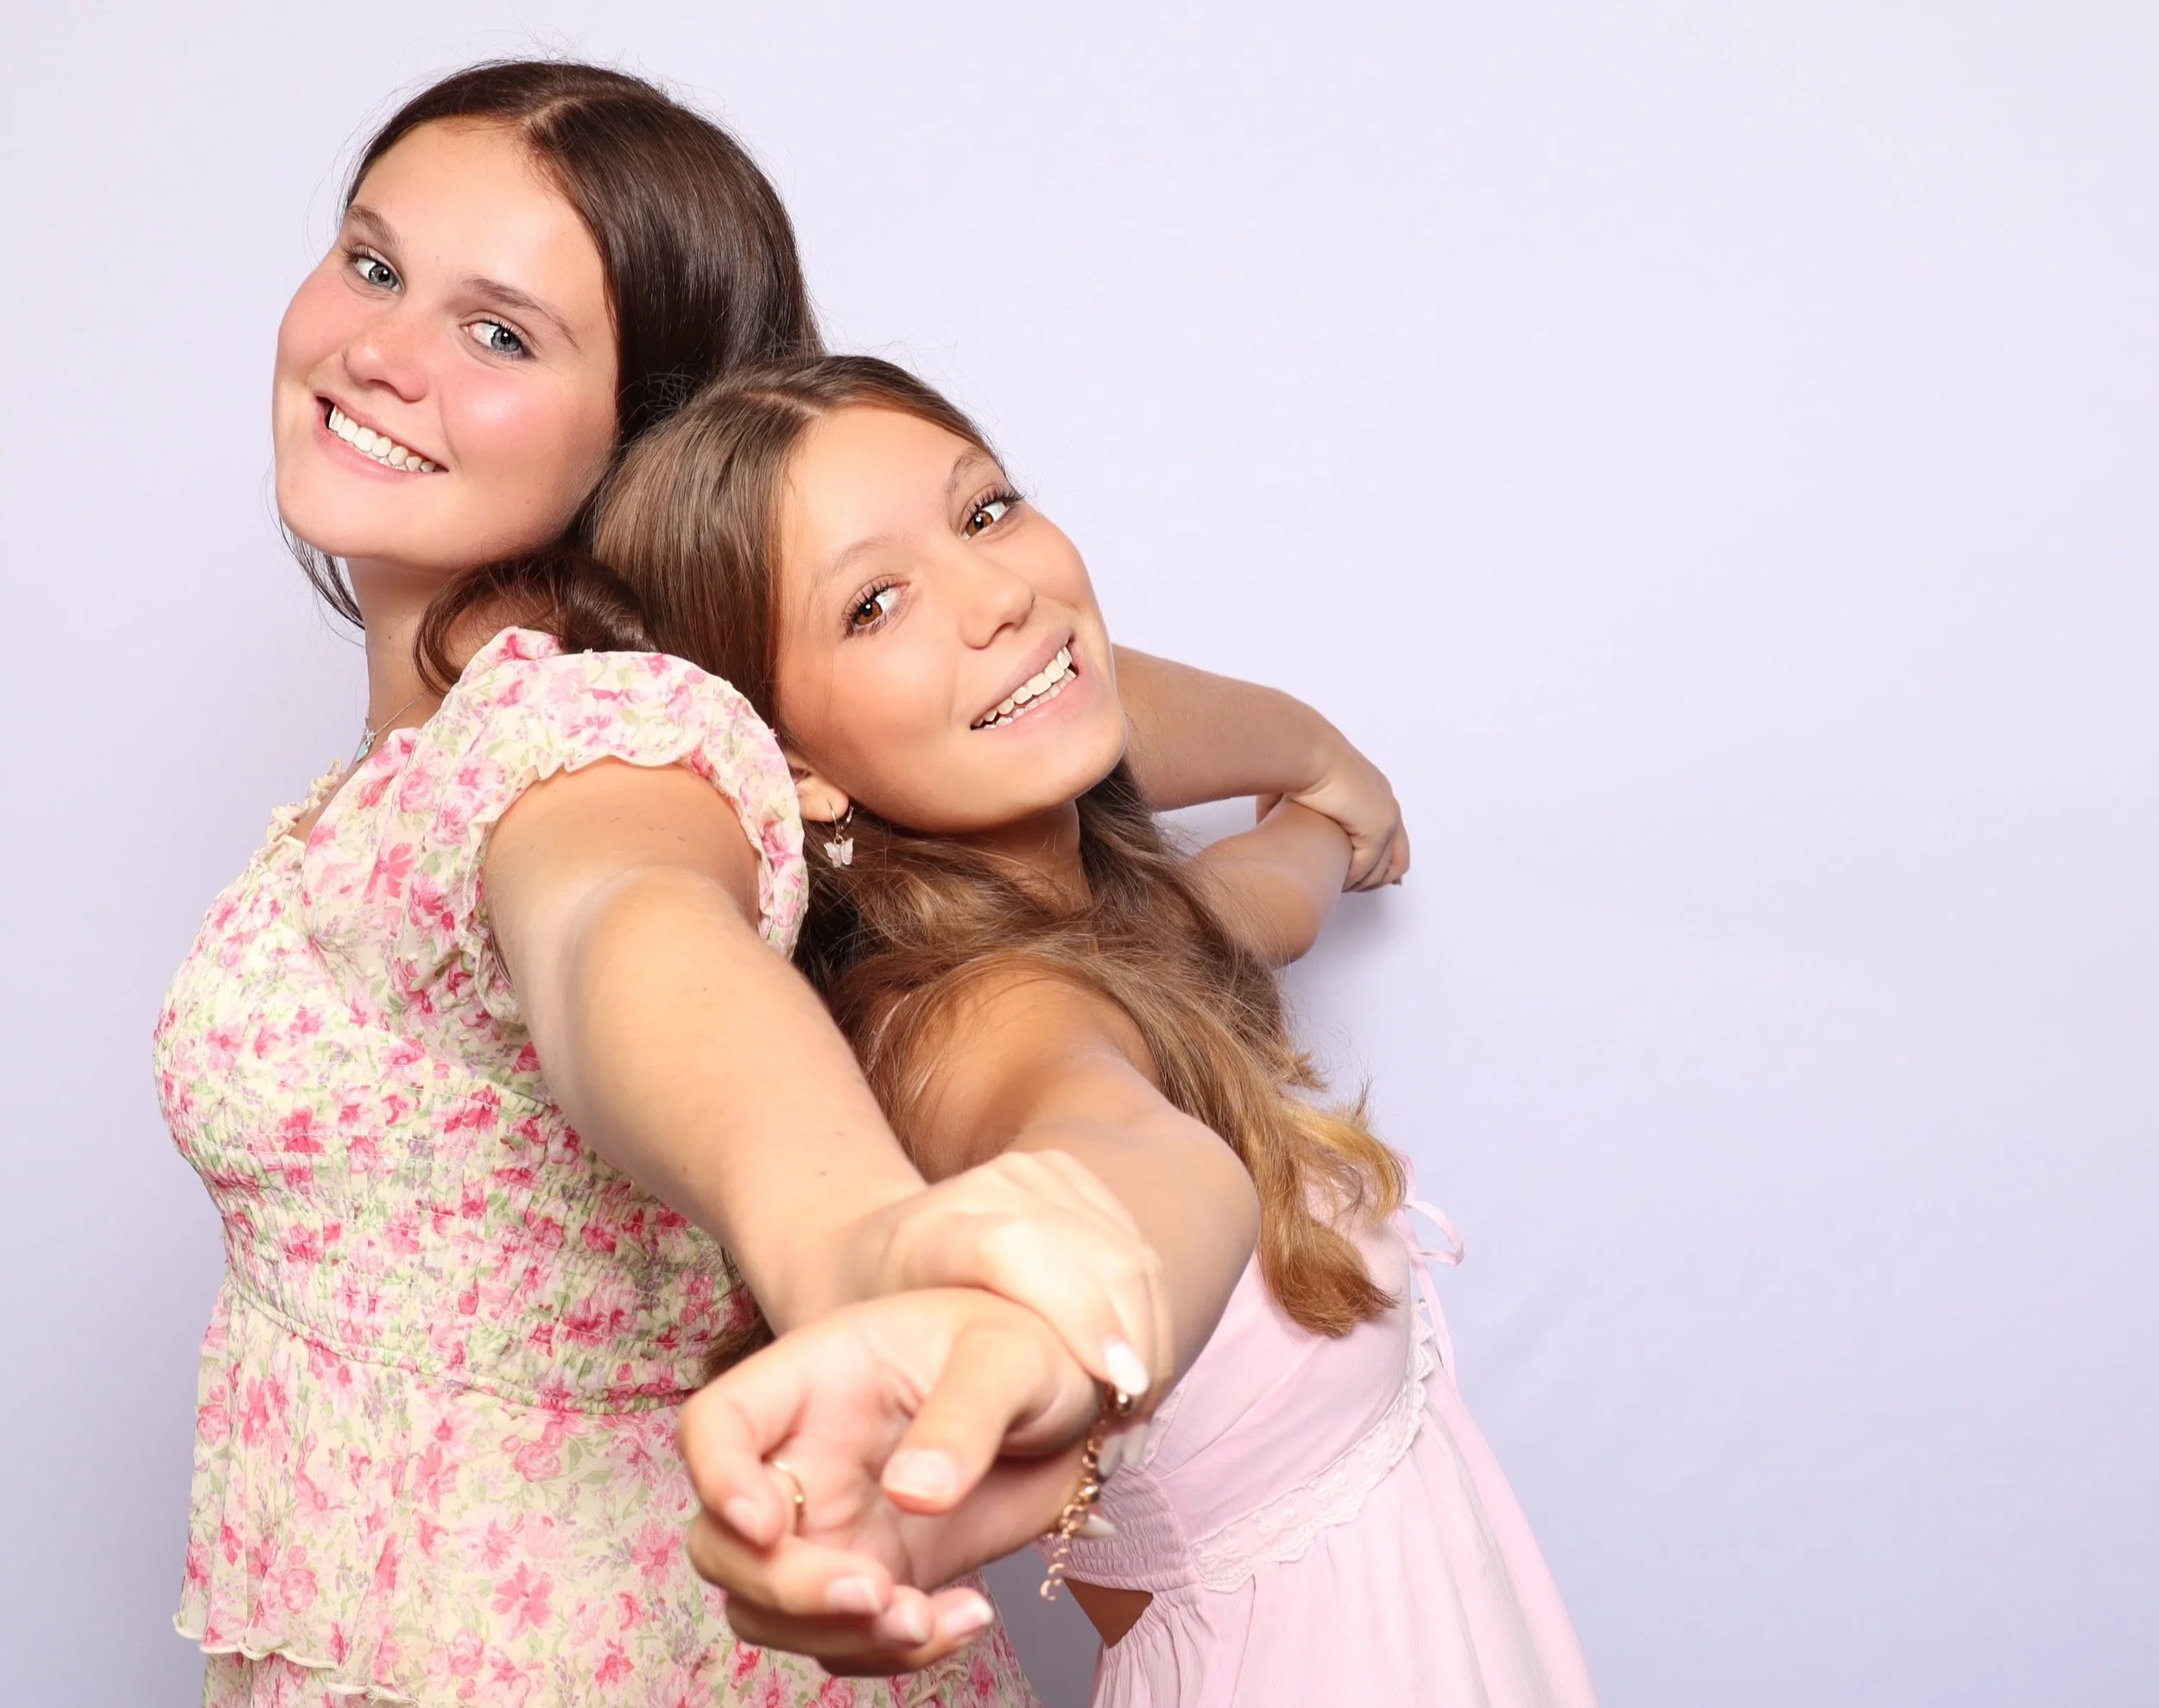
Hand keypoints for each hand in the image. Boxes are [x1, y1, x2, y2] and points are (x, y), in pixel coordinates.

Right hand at [680, 1288, 1097, 1673]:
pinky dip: (894, 1655)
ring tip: (928, 1618)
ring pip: (768, 1610)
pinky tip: (966, 1618)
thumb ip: (963, 1417)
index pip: (715, 1424)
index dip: (716, 1478)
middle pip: (723, 1542)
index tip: (766, 1526)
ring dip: (834, 1635)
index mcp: (811, 1381)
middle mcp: (799, 1459)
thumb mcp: (1006, 1360)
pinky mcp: (872, 1578)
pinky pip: (846, 1641)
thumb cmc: (1024, 1349)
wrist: (1066, 1409)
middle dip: (783, 1588)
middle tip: (874, 1592)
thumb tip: (916, 1493)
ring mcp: (828, 1528)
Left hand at [848, 1149, 1172, 1401]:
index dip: (1075, 1312)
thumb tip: (964, 1495)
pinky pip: (1132, 1244)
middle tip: (1134, 1429)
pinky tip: (1133, 1370)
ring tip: (1135, 1414)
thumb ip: (916, 1426)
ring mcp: (1030, 1175)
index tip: (1115, 1386)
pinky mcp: (1066, 1177)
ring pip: (1124, 1250)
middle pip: (1091, 1252)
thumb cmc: (858, 1338)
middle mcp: (981, 1189)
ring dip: (1148, 1335)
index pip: (1012, 1249)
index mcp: (921, 1233)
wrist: (859, 1252)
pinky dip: (1147, 1311)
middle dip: (1133, 1340)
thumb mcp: (855, 1382)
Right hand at [1270, 726, 1410, 889]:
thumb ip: (1286, 804)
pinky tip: (1337, 882)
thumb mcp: (1295, 785)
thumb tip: (1267, 819)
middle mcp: (1386, 803)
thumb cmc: (1295, 761)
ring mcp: (1386, 816)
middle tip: (1354, 889)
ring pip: (1384, 867)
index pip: (1390, 832)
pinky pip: (1368, 866)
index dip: (1381, 859)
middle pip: (1398, 855)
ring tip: (1339, 887)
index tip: (1365, 876)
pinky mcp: (1378, 827)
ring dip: (1362, 882)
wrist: (1305, 751)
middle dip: (1380, 878)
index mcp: (1372, 790)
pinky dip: (1353, 878)